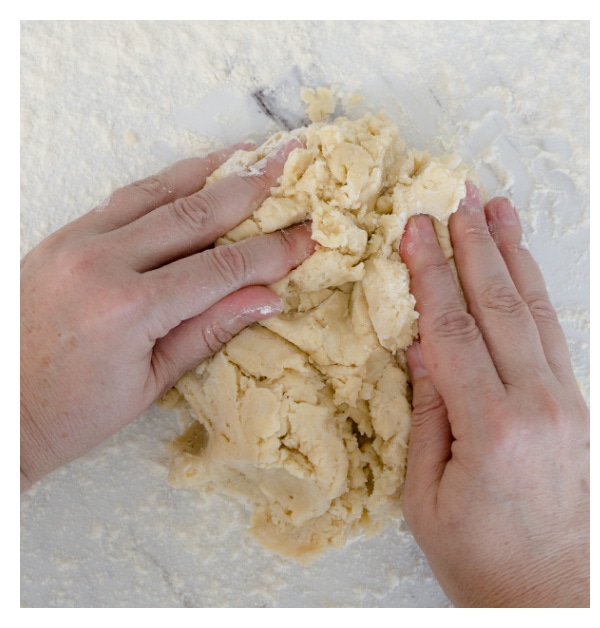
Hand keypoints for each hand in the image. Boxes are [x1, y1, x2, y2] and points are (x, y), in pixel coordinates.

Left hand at [20, 140, 315, 490]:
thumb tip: (269, 296)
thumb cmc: (70, 413)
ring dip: (211, 170)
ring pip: (157, 192)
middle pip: (195, 214)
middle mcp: (101, 262)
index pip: (222, 266)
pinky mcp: (60, 237)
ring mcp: (75, 242)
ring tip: (253, 153)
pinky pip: (123, 199)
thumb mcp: (151, 382)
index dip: (273, 250)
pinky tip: (195, 174)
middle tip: (296, 164)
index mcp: (129, 308)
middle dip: (254, 188)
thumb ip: (209, 330)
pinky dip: (166, 183)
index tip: (311, 236)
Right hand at [399, 182, 588, 606]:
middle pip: (502, 306)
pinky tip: (524, 272)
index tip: (416, 225)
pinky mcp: (581, 412)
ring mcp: (567, 405)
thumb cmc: (483, 561)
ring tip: (498, 211)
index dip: (432, 272)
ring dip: (516, 258)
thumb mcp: (427, 499)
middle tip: (459, 194)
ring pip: (538, 314)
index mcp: (492, 428)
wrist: (556, 597)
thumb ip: (428, 415)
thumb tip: (424, 345)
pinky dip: (537, 298)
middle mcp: (539, 406)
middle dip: (477, 245)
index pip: (454, 330)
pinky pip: (556, 340)